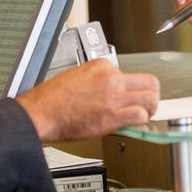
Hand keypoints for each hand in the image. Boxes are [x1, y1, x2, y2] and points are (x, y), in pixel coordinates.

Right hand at [16, 59, 159, 142]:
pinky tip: (135, 125)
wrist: (39, 113)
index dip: (131, 88)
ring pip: (151, 98)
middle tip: (148, 105)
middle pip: (150, 81)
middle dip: (152, 95)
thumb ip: (98, 82)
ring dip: (151, 109)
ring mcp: (112, 96)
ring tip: (144, 116)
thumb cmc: (51, 100)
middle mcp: (110, 77)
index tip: (129, 97)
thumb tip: (111, 93)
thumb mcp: (77, 77)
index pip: (130, 74)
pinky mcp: (111, 115)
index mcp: (101, 65)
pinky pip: (140, 116)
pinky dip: (142, 122)